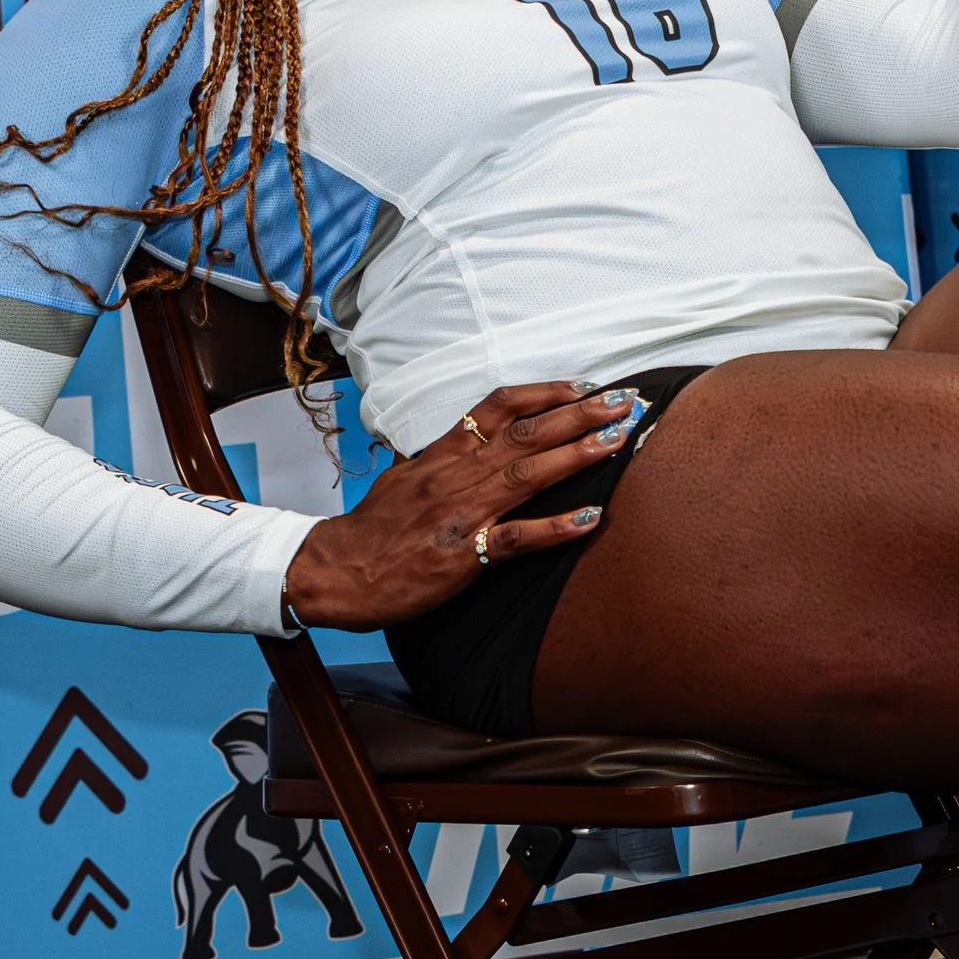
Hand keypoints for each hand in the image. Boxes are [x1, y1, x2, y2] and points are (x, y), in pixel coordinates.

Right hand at [281, 381, 636, 630]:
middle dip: (579, 413)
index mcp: (443, 454)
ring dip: (576, 454)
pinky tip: (591, 518)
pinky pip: (516, 538)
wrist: (335, 573)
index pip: (499, 407)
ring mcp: (461, 514)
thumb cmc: (374, 528)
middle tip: (623, 401)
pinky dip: (555, 527)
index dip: (546, 392)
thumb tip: (469, 438)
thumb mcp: (405, 477)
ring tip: (618, 439)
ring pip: (526, 474)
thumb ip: (443, 457)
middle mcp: (455, 476)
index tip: (586, 385)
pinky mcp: (462, 555)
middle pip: (525, 433)